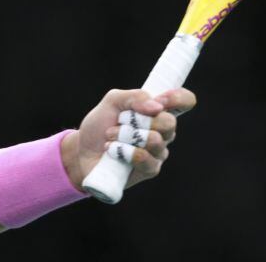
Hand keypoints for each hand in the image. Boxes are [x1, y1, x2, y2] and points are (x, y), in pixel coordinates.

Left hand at [61, 88, 196, 191]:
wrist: (82, 151)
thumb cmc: (99, 125)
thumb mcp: (112, 102)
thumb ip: (133, 96)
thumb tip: (156, 106)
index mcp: (157, 111)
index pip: (184, 101)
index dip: (177, 98)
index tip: (160, 100)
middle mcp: (163, 131)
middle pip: (169, 122)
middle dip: (141, 120)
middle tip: (121, 121)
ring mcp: (159, 151)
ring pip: (155, 140)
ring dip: (126, 135)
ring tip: (110, 136)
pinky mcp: (151, 169)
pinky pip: (144, 157)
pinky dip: (123, 151)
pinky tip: (112, 150)